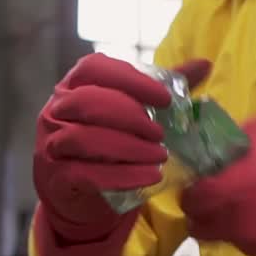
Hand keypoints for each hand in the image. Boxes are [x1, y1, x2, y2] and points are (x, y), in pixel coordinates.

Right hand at [34, 53, 210, 242]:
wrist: (79, 192)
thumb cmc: (108, 143)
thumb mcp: (134, 112)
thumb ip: (163, 88)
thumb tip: (204, 63)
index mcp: (74, 85)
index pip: (94, 68)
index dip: (131, 80)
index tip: (165, 99)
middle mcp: (56, 110)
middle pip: (88, 102)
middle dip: (131, 116)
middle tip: (161, 134)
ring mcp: (51, 144)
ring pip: (84, 139)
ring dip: (128, 148)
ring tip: (159, 157)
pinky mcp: (57, 177)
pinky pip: (86, 175)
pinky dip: (122, 176)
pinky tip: (149, 177)